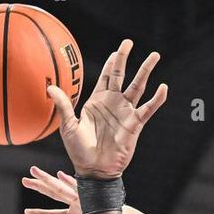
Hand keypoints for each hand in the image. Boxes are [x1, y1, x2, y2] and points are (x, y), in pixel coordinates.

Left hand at [47, 39, 166, 178]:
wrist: (94, 170)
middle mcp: (113, 103)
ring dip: (146, 71)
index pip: (105, 76)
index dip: (111, 62)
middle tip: (129, 42)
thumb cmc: (80, 151)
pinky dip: (156, 99)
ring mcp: (125, 113)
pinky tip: (163, 88)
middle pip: (121, 75)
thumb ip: (63, 106)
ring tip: (154, 56)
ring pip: (138, 87)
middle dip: (125, 58)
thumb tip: (50, 87)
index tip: (117, 50)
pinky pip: (148, 109)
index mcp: (97, 101)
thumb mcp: (68, 126)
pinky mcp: (135, 125)